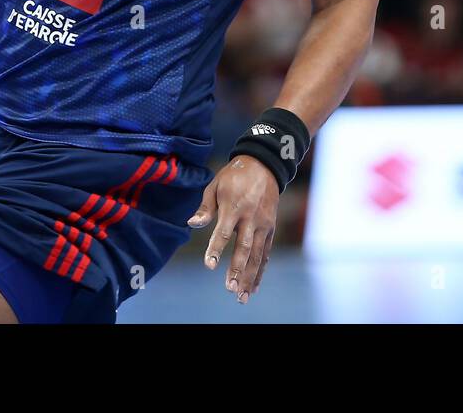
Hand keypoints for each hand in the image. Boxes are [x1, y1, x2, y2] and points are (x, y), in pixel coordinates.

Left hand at [188, 155, 278, 303]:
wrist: (264, 165)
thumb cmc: (234, 176)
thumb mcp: (215, 185)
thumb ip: (205, 207)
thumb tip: (192, 224)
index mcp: (234, 206)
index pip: (223, 231)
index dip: (216, 249)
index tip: (209, 265)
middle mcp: (251, 217)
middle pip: (244, 247)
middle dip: (237, 269)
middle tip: (230, 288)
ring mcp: (263, 224)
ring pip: (257, 255)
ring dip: (250, 277)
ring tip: (242, 296)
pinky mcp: (270, 228)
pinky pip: (265, 253)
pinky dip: (260, 271)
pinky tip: (254, 287)